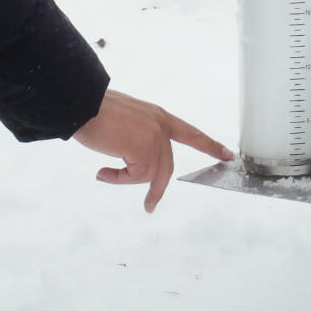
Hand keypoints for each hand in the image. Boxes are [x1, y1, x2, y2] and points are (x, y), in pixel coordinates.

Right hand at [74, 90, 233, 212]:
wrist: (83, 105)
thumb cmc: (96, 111)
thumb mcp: (127, 121)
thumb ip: (138, 135)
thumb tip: (135, 157)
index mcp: (158, 117)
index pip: (190, 133)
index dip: (209, 145)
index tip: (227, 154)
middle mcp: (160, 126)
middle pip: (167, 166)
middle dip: (157, 188)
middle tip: (150, 206)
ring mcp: (154, 138)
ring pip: (149, 174)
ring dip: (127, 180)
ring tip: (105, 174)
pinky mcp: (144, 150)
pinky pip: (134, 177)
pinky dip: (117, 179)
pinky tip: (102, 172)